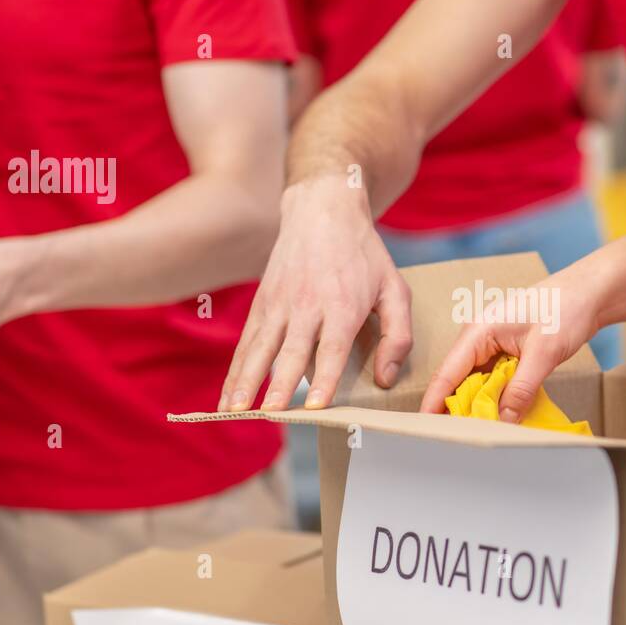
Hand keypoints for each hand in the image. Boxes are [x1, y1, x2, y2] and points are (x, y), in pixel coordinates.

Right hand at [220, 175, 412, 411]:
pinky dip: (235, 369)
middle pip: (291, 351)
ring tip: (236, 410)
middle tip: (272, 413)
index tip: (317, 405)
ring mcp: (279, 305)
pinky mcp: (262, 304)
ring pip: (260, 349)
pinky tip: (228, 395)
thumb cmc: (363, 256)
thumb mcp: (395, 288)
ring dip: (247, 381)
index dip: (325, 378)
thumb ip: (398, 334)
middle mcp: (306, 306)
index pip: (332, 349)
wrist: (322, 211)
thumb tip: (385, 378)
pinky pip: (246, 342)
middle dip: (280, 384)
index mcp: (342, 306)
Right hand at [419, 268, 602, 421]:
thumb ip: (521, 389)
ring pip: (476, 381)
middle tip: (455, 438)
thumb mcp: (543, 353)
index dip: (434, 401)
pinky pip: (493, 378)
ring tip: (475, 431)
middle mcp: (479, 337)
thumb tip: (504, 420)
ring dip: (477, 403)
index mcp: (478, 331)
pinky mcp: (507, 350)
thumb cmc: (565, 309)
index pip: (447, 372)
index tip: (425, 427)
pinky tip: (499, 414)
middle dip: (456, 407)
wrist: (589, 293)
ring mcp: (493, 343)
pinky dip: (494, 395)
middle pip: (458, 379)